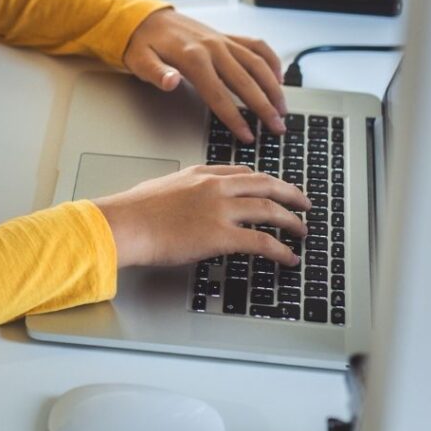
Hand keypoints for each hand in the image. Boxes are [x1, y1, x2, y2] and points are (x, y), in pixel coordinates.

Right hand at [93, 164, 309, 267]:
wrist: (126, 223)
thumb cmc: (135, 210)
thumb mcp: (162, 187)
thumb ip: (182, 190)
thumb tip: (186, 201)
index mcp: (200, 174)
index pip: (242, 172)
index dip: (264, 181)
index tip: (273, 187)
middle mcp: (215, 186)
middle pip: (264, 184)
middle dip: (290, 194)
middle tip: (304, 203)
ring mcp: (220, 209)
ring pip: (269, 210)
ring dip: (291, 221)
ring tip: (301, 231)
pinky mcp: (221, 235)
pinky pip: (261, 242)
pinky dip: (280, 250)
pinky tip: (288, 257)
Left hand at [122, 8, 286, 141]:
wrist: (145, 18)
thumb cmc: (143, 43)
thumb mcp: (140, 60)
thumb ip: (156, 73)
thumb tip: (170, 82)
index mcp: (192, 58)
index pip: (218, 95)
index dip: (235, 118)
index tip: (248, 135)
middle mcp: (212, 47)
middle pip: (245, 82)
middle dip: (264, 107)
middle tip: (278, 128)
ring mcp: (222, 41)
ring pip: (257, 64)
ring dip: (273, 87)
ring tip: (284, 109)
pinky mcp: (226, 37)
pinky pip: (256, 46)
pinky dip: (270, 60)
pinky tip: (279, 78)